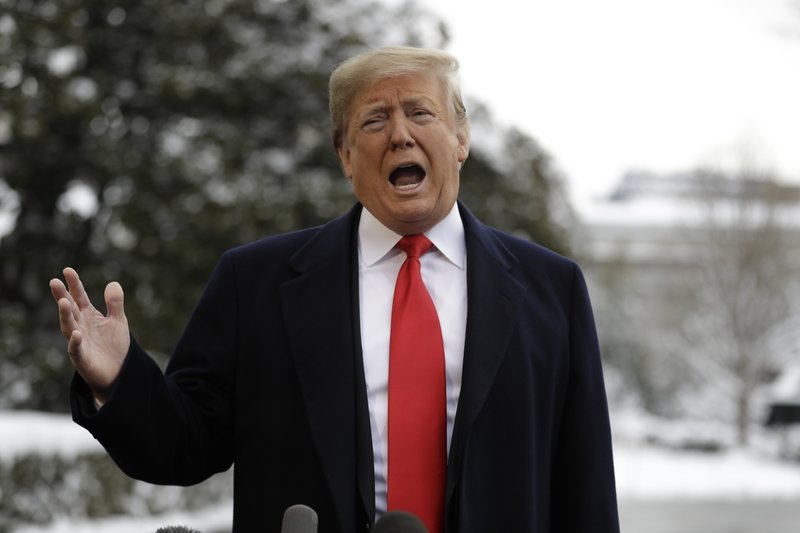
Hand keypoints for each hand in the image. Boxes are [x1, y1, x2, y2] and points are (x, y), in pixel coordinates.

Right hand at [49, 267, 130, 404]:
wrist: (119, 373)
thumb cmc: (115, 346)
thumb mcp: (117, 321)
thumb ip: (115, 303)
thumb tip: (113, 283)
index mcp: (89, 316)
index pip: (79, 297)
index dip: (74, 285)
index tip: (67, 270)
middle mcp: (80, 327)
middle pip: (70, 309)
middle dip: (62, 296)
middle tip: (54, 282)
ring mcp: (79, 343)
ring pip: (69, 327)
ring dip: (65, 316)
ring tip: (63, 302)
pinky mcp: (82, 359)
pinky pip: (76, 350)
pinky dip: (75, 342)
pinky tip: (76, 333)